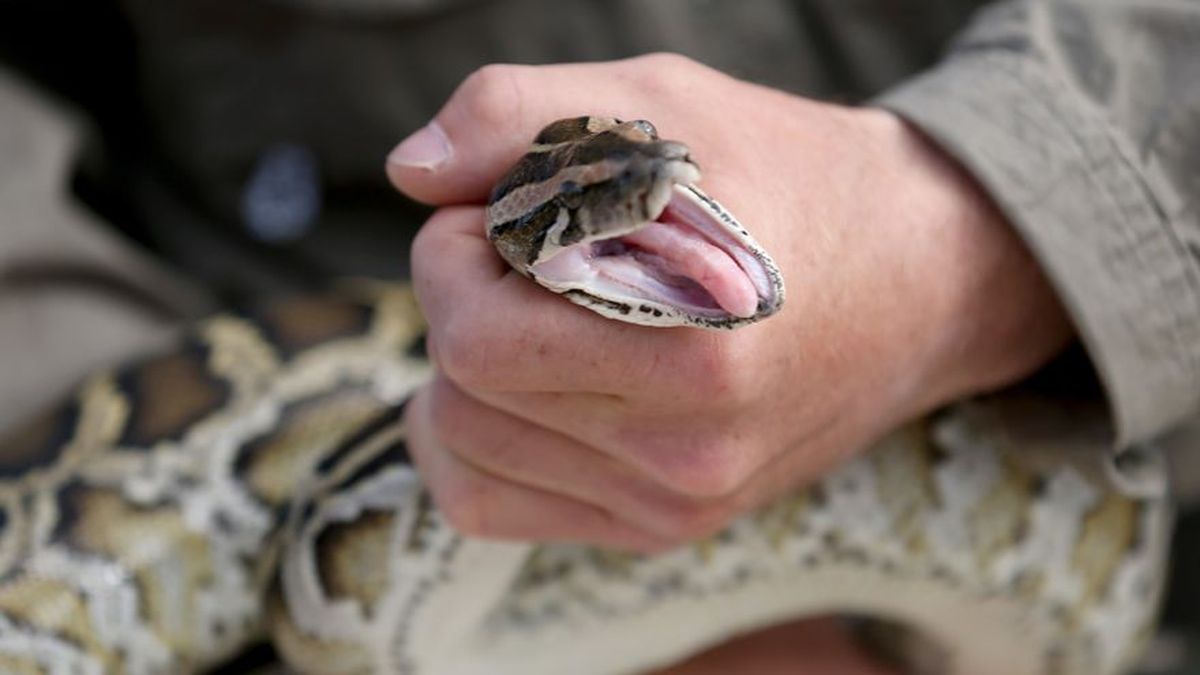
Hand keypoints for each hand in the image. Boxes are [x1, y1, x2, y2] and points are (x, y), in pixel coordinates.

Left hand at [387, 53, 1070, 551]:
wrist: (919, 278)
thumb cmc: (788, 179)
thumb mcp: (664, 103)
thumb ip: (520, 116)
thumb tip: (410, 171)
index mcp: (692, 340)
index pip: (474, 333)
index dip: (456, 251)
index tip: (505, 215)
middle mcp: (687, 444)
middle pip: (462, 393)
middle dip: (457, 302)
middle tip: (517, 256)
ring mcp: (677, 496)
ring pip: (465, 451)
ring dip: (464, 368)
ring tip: (532, 313)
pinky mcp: (666, 523)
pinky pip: (492, 507)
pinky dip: (471, 442)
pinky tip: (512, 387)